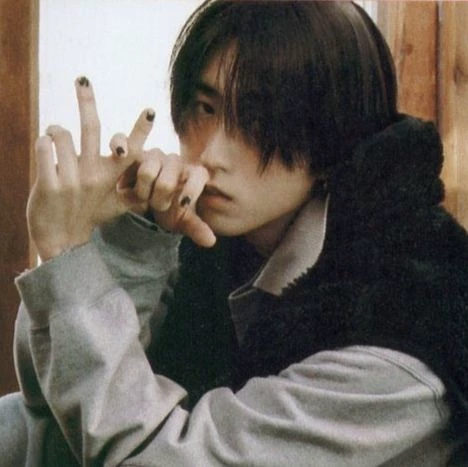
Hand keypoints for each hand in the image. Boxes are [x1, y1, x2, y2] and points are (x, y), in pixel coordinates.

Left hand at [27, 77, 150, 260]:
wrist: (63, 241)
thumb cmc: (90, 217)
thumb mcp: (116, 204)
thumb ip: (130, 187)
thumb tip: (147, 174)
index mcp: (112, 177)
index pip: (131, 150)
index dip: (141, 130)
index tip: (149, 110)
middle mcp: (94, 175)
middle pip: (91, 129)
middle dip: (87, 102)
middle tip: (82, 79)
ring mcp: (73, 180)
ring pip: (62, 134)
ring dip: (56, 130)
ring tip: (55, 137)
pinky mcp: (50, 185)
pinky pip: (44, 148)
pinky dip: (43, 143)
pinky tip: (46, 149)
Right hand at [112, 140, 215, 247]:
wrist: (146, 201)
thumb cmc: (169, 208)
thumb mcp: (182, 220)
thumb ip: (197, 228)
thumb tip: (211, 242)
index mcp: (193, 173)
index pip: (197, 176)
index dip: (189, 192)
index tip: (182, 205)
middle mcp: (175, 160)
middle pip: (166, 183)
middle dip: (159, 201)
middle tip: (156, 205)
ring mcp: (154, 155)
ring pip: (146, 172)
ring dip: (141, 192)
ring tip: (142, 196)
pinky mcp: (134, 152)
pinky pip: (127, 144)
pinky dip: (122, 155)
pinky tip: (122, 171)